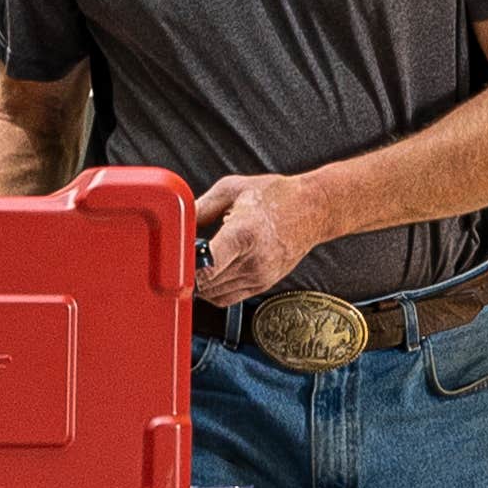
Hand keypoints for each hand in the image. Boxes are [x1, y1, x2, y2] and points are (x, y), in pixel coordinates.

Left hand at [184, 170, 335, 304]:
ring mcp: (259, 275)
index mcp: (243, 233)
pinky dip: (213, 291)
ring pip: (213, 294)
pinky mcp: (262, 284)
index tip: (174, 262)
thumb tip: (175, 221)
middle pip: (205, 283)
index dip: (185, 268)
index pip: (207, 265)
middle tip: (180, 259)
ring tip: (197, 264)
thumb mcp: (233, 189)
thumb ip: (200, 206)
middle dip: (187, 274)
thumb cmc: (276, 196)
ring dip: (199, 284)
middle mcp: (253, 259)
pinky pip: (226, 298)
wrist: (313, 210)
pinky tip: (211, 273)